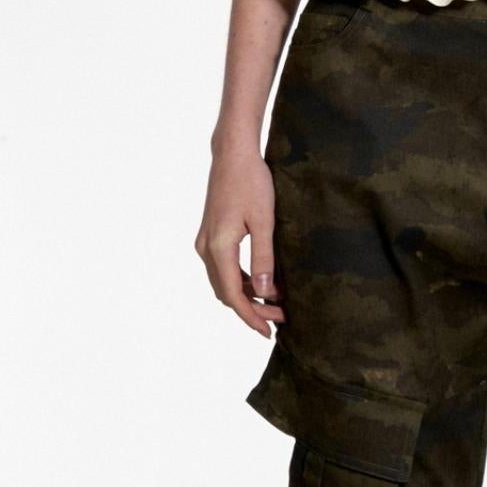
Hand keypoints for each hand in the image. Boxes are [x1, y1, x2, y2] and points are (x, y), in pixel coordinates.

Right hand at [194, 143, 285, 337]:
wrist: (232, 154)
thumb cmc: (251, 182)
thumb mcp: (264, 221)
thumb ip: (264, 258)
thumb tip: (265, 293)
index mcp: (219, 248)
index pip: (233, 295)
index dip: (251, 317)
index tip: (269, 331)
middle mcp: (206, 249)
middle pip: (226, 292)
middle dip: (252, 309)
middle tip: (280, 319)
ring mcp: (205, 242)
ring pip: (223, 282)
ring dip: (246, 296)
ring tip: (274, 304)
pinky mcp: (210, 235)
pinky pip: (223, 268)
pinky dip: (241, 280)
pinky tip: (262, 282)